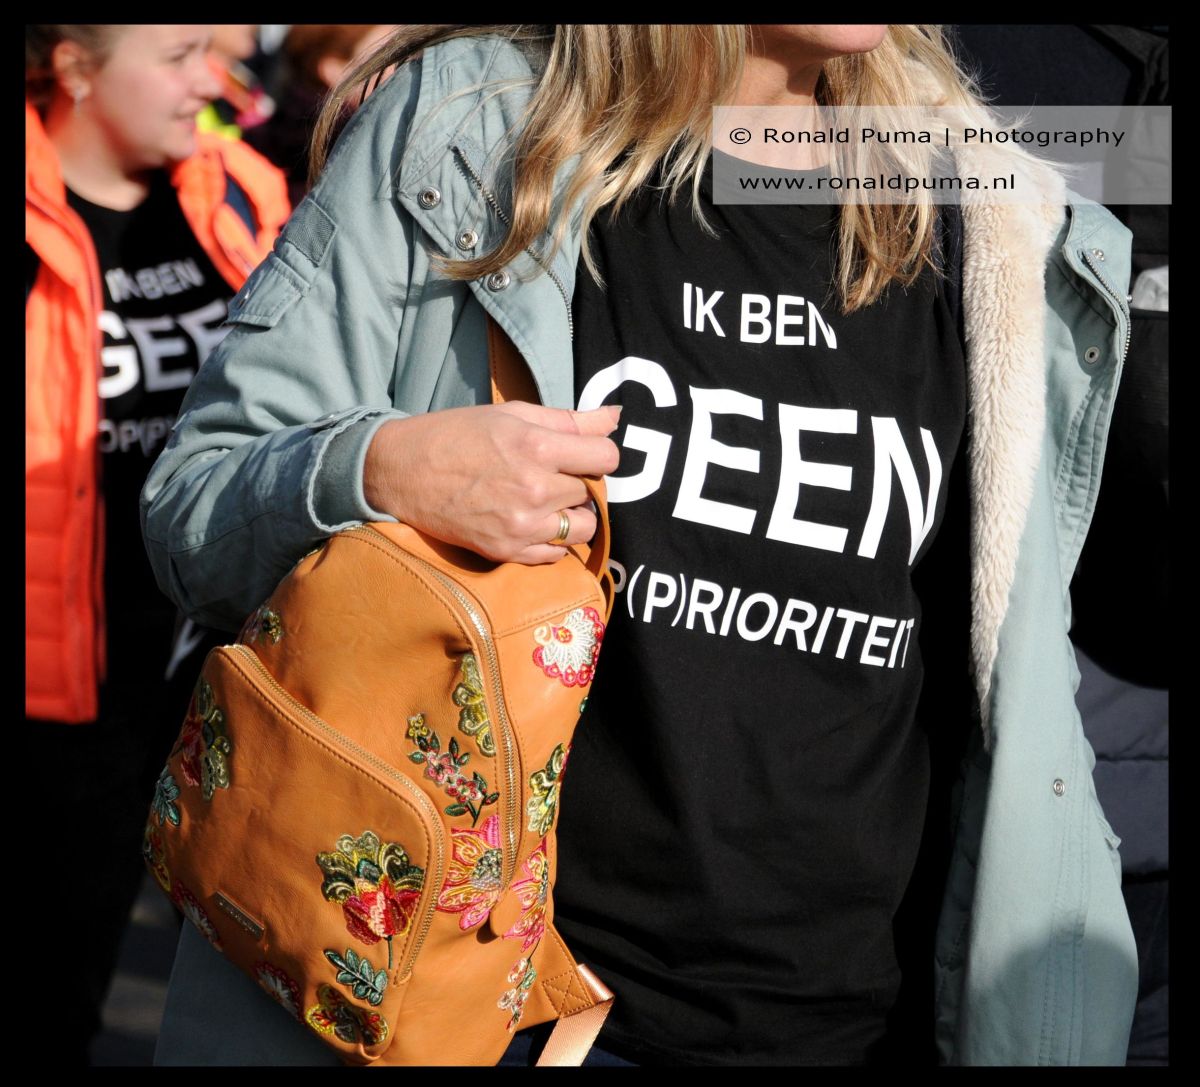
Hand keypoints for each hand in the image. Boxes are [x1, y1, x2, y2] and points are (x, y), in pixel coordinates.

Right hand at [364, 401, 620, 563]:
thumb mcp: (512, 414)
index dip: (598, 454)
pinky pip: (556, 554)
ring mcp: (522, 525)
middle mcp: (534, 489)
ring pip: (582, 528)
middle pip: (592, 493)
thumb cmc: (456, 435)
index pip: (606, 457)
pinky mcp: (507, 551)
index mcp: (536, 447)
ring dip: (572, 515)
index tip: (582, 454)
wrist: (402, 472)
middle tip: (551, 475)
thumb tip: (616, 417)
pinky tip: (532, 522)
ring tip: (546, 501)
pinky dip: (552, 540)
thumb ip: (569, 420)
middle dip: (578, 483)